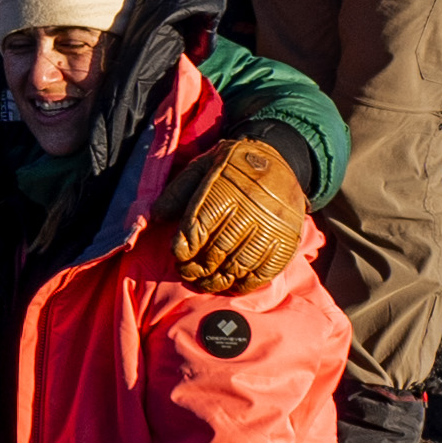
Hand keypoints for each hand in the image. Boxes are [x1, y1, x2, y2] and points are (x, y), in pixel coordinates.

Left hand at [161, 135, 307, 292]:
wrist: (280, 158)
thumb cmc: (232, 166)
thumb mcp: (202, 167)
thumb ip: (178, 192)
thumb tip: (155, 216)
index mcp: (225, 189)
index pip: (198, 226)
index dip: (184, 247)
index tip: (178, 255)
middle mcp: (250, 209)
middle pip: (217, 250)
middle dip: (197, 268)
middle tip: (187, 273)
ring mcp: (271, 227)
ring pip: (239, 265)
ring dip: (218, 280)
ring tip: (204, 283)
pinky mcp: (286, 240)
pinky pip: (265, 271)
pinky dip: (246, 283)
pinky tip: (232, 284)